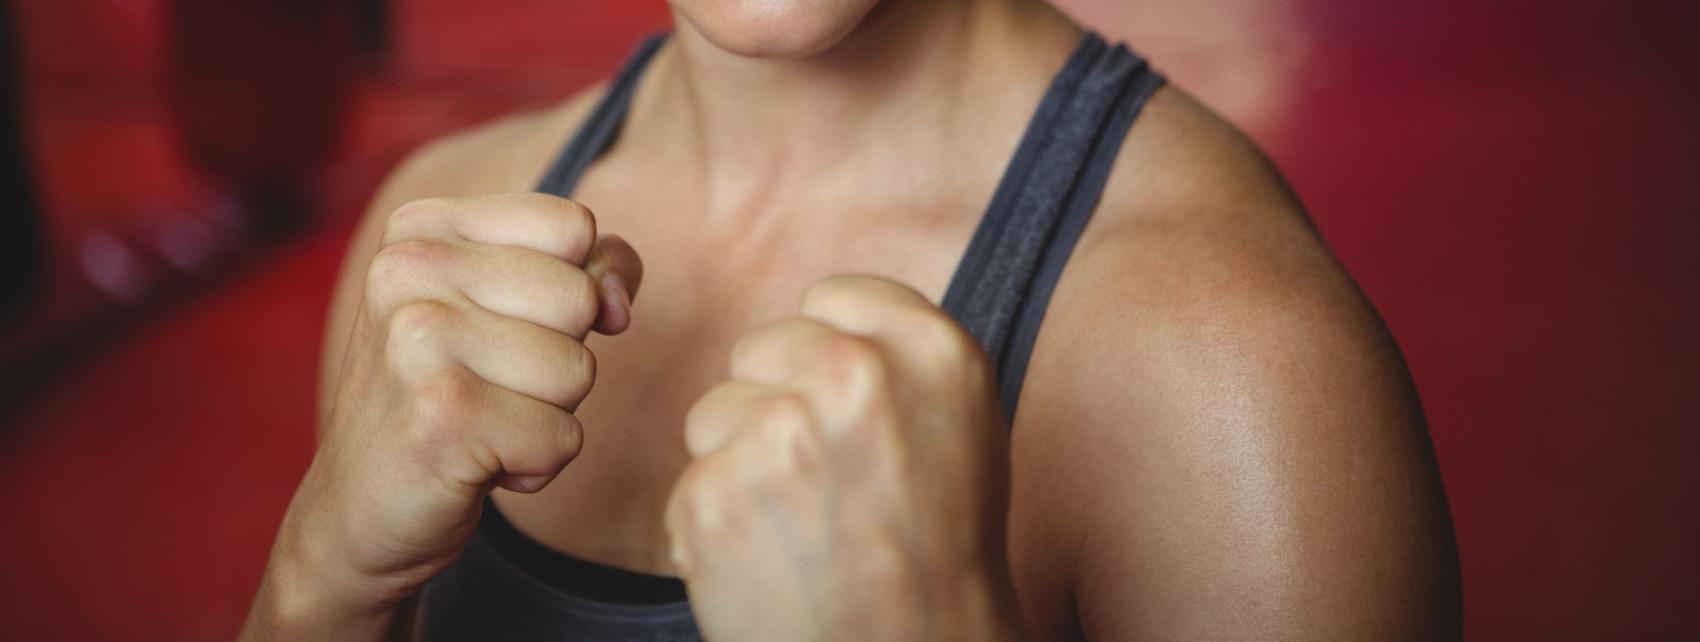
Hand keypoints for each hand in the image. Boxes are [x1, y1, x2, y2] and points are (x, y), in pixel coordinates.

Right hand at [243, 193, 641, 637]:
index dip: (576, 286)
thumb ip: (590, 272)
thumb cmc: (450, 396)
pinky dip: (537, 464)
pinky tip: (478, 462)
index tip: (516, 326)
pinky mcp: (441, 416)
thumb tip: (617, 305)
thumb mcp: (510, 310)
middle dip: (560, 357)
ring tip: (481, 422)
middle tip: (488, 385)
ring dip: (548, 414)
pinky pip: (563, 437)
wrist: (361, 507)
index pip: (573, 225)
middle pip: (581, 297)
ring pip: (579, 370)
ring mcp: (418, 341)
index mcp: (422, 228)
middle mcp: (409, 269)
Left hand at [665, 275, 1023, 640]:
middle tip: (826, 482)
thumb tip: (827, 313)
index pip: (831, 297)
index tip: (848, 412)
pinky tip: (768, 559)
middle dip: (777, 402)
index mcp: (929, 350)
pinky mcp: (714, 494)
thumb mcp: (964, 424)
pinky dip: (716, 523)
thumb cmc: (938, 549)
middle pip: (761, 347)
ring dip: (740, 462)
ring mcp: (778, 433)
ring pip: (715, 410)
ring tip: (799, 525)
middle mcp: (855, 376)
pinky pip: (692, 478)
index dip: (828, 358)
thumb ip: (900, 354)